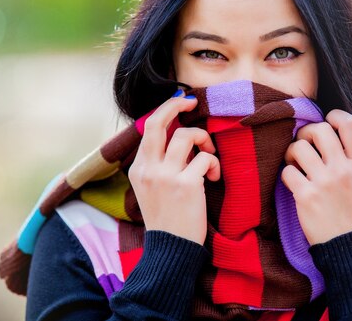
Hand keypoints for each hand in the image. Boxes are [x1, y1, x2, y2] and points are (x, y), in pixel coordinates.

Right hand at [127, 92, 220, 244]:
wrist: (171, 248)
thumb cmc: (166, 217)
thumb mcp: (150, 188)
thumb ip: (157, 163)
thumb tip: (176, 136)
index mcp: (138, 168)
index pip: (149, 128)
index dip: (166, 110)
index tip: (181, 104)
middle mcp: (148, 168)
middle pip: (158, 121)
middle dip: (176, 105)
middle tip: (192, 102)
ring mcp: (166, 176)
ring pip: (187, 136)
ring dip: (204, 139)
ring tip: (209, 154)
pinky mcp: (186, 185)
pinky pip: (206, 158)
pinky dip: (214, 164)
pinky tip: (213, 177)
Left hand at [281, 109, 351, 244]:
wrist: (347, 246)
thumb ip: (351, 156)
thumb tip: (330, 129)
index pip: (351, 124)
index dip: (335, 115)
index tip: (327, 122)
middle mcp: (344, 170)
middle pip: (319, 130)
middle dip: (306, 133)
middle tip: (304, 145)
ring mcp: (325, 182)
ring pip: (298, 147)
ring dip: (292, 153)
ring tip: (296, 164)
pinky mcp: (306, 196)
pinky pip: (287, 171)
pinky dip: (287, 174)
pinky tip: (294, 183)